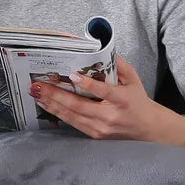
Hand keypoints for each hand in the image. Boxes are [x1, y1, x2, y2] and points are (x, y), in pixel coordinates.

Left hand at [29, 54, 162, 141]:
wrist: (147, 129)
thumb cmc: (138, 100)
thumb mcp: (133, 79)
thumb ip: (118, 64)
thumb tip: (100, 49)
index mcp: (122, 100)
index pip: (103, 91)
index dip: (87, 84)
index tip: (73, 75)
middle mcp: (110, 116)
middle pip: (79, 106)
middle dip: (56, 94)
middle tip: (39, 85)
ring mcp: (101, 128)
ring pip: (72, 116)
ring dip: (52, 104)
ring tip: (37, 94)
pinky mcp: (95, 135)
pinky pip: (73, 123)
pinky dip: (58, 113)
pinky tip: (47, 105)